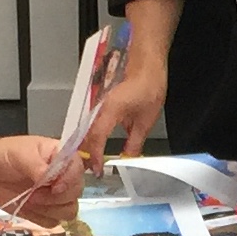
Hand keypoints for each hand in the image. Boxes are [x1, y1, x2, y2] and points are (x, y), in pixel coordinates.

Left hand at [0, 134, 80, 221]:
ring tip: (29, 199)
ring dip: (49, 209)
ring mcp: (56, 196)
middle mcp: (63, 176)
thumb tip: (49, 178)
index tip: (53, 187)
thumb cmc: (4, 155)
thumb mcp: (19, 154)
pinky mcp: (47, 211)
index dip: (69, 180)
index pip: (78, 169)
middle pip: (76, 193)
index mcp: (61, 156)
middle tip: (33, 192)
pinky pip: (54, 222)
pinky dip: (41, 217)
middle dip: (55, 197)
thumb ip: (36, 166)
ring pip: (69, 211)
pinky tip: (28, 207)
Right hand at [82, 44, 165, 168]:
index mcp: (110, 110)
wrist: (147, 64)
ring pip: (88, 129)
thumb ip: (135, 142)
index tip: (97, 170)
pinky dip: (93, 136)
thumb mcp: (145, 121)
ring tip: (93, 162)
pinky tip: (96, 146)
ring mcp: (99, 104)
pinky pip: (93, 123)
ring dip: (89, 146)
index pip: (97, 138)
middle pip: (87, 135)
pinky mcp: (102, 103)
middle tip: (92, 171)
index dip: (95, 156)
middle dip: (88, 154)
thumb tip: (128, 159)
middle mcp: (100, 107)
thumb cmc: (149, 87)